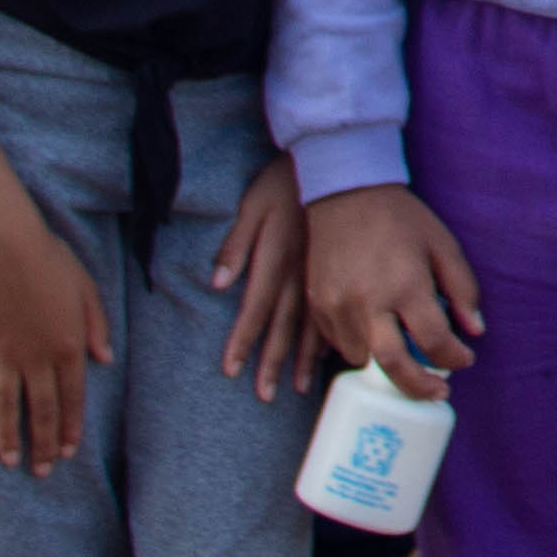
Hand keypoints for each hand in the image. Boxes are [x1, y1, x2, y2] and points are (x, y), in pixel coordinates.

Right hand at [0, 209, 113, 473]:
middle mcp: (35, 357)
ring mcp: (2, 352)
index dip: (69, 429)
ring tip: (9, 460)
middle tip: (40, 472)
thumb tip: (105, 360)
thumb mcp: (88, 290)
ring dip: (7, 436)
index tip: (67, 453)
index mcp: (67, 347)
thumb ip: (97, 327)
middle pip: (40, 411)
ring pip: (4, 405)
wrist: (7, 243)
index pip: (72, 399)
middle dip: (42, 445)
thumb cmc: (53, 261)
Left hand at [210, 151, 314, 400]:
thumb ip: (236, 245)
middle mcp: (297, 274)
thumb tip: (217, 282)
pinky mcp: (338, 268)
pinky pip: (336, 308)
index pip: (253, 309)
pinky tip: (333, 356)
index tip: (232, 371)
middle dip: (271, 361)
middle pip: (281, 326)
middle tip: (263, 395)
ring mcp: (322, 273)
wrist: (332, 162)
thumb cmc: (283, 182)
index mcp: (273, 260)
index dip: (242, 341)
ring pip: (312, 324)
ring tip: (299, 388)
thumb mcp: (252, 206)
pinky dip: (333, 334)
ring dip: (304, 358)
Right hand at [305, 183, 485, 398]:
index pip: (434, 342)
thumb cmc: (401, 218)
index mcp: (406, 285)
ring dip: (386, 365)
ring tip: (406, 354)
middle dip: (418, 387)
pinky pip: (339, 343)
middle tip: (436, 392)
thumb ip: (463, 289)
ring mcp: (338, 306)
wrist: (345, 192)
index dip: (454, 358)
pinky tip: (377, 334)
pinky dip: (360, 348)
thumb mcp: (443, 245)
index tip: (464, 359)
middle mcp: (369, 301)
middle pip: (393, 365)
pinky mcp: (318, 305)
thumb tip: (475, 331)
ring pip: (362, 358)